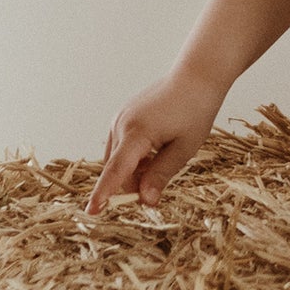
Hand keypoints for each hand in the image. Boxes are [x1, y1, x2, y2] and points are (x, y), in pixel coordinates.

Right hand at [87, 68, 227, 214]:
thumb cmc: (196, 110)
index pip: (116, 170)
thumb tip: (145, 200)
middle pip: (117, 168)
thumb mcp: (184, 147)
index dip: (104, 193)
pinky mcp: (123, 117)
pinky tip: (156, 149)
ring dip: (133, 170)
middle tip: (156, 193)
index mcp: (136, 132)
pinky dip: (134, 157)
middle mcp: (121, 125)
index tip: (92, 212)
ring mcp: (119, 119)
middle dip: (131, 184)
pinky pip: (121, 146)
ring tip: (163, 157)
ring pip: (117, 159)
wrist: (197, 77)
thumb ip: (161, 174)